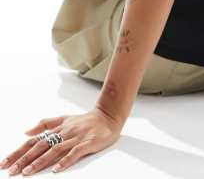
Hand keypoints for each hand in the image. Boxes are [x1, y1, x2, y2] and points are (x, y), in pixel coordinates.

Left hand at [0, 108, 122, 174]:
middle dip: (25, 159)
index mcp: (58, 128)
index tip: (5, 163)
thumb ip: (46, 123)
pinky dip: (65, 160)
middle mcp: (65, 132)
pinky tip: (56, 169)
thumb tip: (26, 131)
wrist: (108, 116)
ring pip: (56, 149)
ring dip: (41, 161)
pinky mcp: (89, 142)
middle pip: (41, 145)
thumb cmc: (85, 120)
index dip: (19, 151)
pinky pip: (76, 152)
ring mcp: (76, 137)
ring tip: (28, 172)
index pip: (34, 140)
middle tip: (11, 171)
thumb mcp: (64, 118)